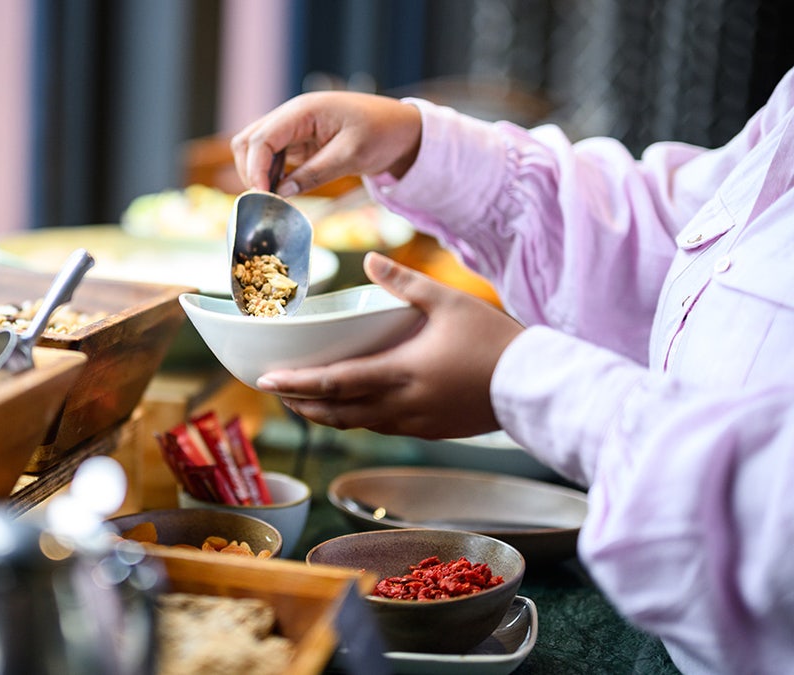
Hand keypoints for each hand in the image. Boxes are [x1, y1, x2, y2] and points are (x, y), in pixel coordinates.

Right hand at [230, 91, 421, 195]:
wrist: (401, 129)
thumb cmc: (381, 134)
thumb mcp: (351, 156)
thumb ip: (315, 174)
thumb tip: (281, 193)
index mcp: (303, 111)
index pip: (261, 139)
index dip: (255, 169)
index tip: (262, 197)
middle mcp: (291, 116)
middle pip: (248, 141)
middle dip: (250, 171)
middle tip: (266, 200)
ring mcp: (292, 129)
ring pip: (255, 149)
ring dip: (258, 174)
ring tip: (275, 199)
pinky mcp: (298, 142)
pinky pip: (271, 158)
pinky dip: (270, 175)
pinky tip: (283, 193)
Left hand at [255, 253, 523, 438]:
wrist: (536, 385)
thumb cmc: (495, 340)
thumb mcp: (449, 301)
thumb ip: (405, 282)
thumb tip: (370, 258)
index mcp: (400, 373)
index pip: (335, 382)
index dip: (296, 384)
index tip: (266, 380)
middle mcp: (401, 405)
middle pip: (336, 412)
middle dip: (300, 404)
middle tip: (274, 392)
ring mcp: (414, 422)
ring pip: (356, 424)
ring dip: (325, 414)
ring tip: (302, 401)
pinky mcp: (428, 429)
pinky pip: (381, 427)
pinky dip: (356, 419)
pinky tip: (350, 407)